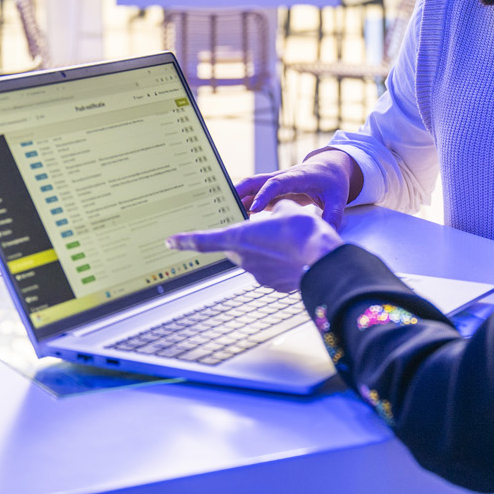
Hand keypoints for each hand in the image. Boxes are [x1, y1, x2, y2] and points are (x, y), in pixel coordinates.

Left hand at [168, 201, 343, 291]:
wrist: (322, 258)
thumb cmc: (302, 232)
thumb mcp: (287, 209)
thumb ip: (275, 211)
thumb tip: (277, 214)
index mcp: (238, 238)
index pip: (203, 240)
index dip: (185, 241)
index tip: (171, 242)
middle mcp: (243, 259)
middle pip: (236, 247)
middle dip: (247, 239)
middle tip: (269, 229)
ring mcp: (258, 275)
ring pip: (255, 259)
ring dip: (267, 250)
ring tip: (290, 241)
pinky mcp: (273, 285)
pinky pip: (271, 271)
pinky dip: (280, 264)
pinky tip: (295, 256)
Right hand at [233, 150, 360, 227]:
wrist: (331, 167)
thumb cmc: (333, 180)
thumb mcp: (338, 198)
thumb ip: (333, 216)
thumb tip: (326, 235)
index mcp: (298, 177)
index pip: (277, 183)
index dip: (264, 195)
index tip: (254, 209)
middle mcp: (283, 178)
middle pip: (256, 181)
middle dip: (240, 191)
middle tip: (224, 204)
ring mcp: (277, 184)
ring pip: (253, 189)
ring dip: (239, 199)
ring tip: (225, 215)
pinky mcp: (275, 193)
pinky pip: (256, 197)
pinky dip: (245, 206)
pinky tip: (237, 219)